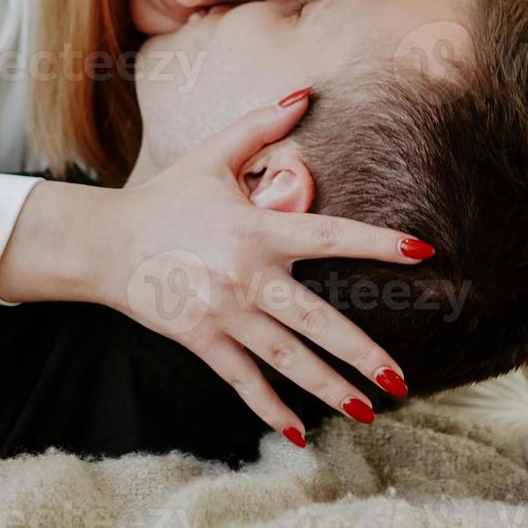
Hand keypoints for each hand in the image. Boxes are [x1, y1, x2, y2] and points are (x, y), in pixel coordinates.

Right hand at [97, 89, 433, 446]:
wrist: (105, 242)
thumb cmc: (166, 197)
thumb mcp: (212, 154)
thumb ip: (260, 126)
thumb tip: (305, 92)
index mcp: (257, 229)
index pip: (330, 237)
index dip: (377, 244)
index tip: (423, 254)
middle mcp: (246, 276)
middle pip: (315, 319)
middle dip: (360, 352)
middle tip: (400, 379)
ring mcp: (224, 313)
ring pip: (286, 357)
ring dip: (327, 387)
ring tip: (369, 410)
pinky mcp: (202, 340)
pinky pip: (242, 380)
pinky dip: (269, 408)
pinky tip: (300, 434)